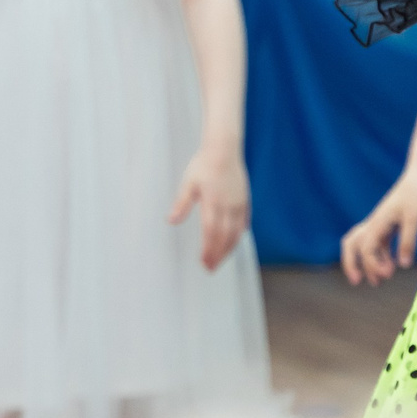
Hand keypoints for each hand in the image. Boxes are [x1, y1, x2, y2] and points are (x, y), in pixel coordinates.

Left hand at [169, 141, 250, 269]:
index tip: (203, 262)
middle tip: (211, 268)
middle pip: (225, 237)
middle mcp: (229, 206)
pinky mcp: (245, 200)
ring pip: (236, 233)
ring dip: (228, 248)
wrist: (224, 149)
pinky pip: (243, 222)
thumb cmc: (203, 165)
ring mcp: (239, 204)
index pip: (211, 233)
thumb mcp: (188, 183)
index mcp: (213, 203)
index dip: (208, 250)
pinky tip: (234, 241)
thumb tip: (171, 220)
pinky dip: (238, 235)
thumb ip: (181, 203)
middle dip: (218, 254)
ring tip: (220, 260)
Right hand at [342, 166, 416, 285]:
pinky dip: (381, 256)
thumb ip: (408, 242)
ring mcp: (380, 223)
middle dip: (351, 263)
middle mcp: (374, 223)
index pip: (366, 247)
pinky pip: (378, 243)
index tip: (388, 275)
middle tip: (356, 282)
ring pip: (365, 246)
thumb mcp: (415, 219)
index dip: (373, 264)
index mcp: (377, 222)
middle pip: (351, 244)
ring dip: (369, 263)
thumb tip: (402, 266)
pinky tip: (392, 266)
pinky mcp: (388, 224)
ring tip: (378, 282)